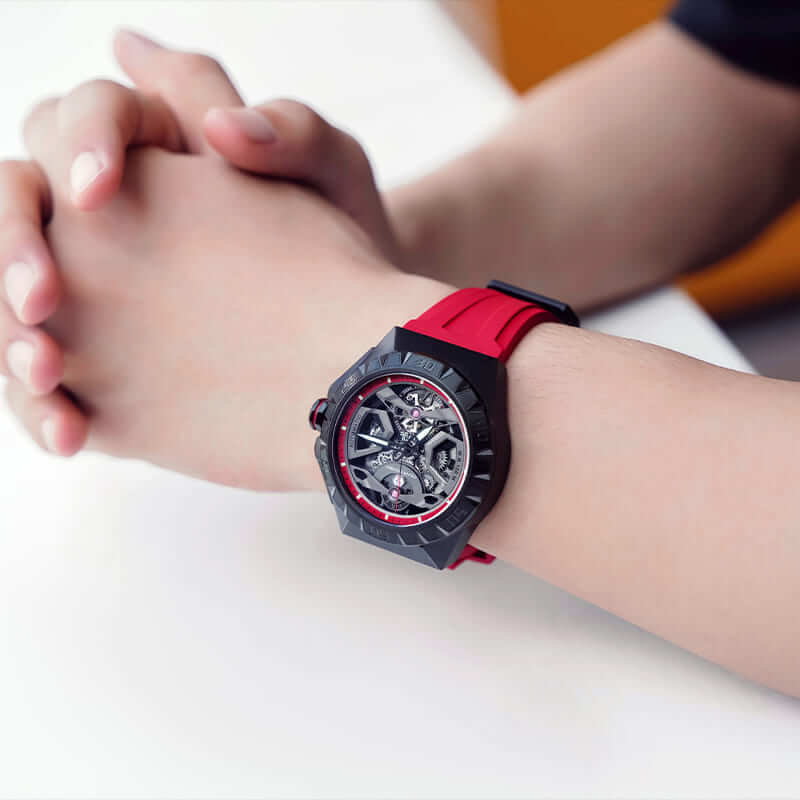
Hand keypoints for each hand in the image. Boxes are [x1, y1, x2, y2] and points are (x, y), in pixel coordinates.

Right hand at [0, 30, 402, 453]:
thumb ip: (289, 133)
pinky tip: (72, 436)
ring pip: (19, 301)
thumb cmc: (344, 235)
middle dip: (13, 249)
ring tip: (49, 376)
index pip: (85, 116)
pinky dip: (45, 404)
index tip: (100, 194)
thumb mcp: (333, 173)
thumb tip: (224, 126)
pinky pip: (53, 374)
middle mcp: (112, 213)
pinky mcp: (105, 355)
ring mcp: (100, 288)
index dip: (78, 146)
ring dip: (12, 337)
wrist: (355, 325)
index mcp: (158, 145)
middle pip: (21, 207)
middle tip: (43, 301)